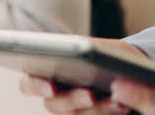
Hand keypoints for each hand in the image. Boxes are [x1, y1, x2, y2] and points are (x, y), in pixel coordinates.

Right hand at [19, 39, 142, 113]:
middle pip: (54, 105)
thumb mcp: (97, 47)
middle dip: (72, 100)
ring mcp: (73, 111)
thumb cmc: (104, 54)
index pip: (29, 85)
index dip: (36, 87)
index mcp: (46, 73)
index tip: (50, 87)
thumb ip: (85, 50)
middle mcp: (56, 96)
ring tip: (117, 100)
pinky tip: (123, 103)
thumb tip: (84, 51)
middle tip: (89, 95)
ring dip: (98, 109)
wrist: (125, 68)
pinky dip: (109, 112)